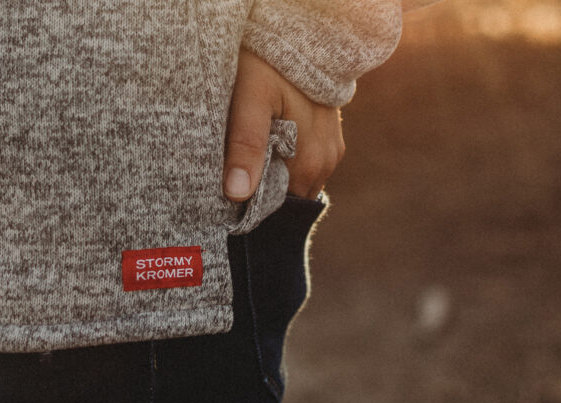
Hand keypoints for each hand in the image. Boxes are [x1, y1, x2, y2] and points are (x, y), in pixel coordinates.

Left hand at [223, 48, 344, 201]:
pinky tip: (267, 147)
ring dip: (273, 176)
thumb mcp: (249, 100)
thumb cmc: (269, 65)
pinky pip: (304, 166)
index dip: (251, 204)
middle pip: (288, 197)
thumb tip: (238, 193)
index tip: (228, 193)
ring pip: (295, 183)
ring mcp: (331, 153)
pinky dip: (284, 163)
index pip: (277, 207)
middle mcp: (326, 163)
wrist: (299, 36)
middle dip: (262, 191)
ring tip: (250, 157)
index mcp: (309, 161)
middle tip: (234, 172)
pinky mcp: (330, 142)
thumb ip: (245, 145)